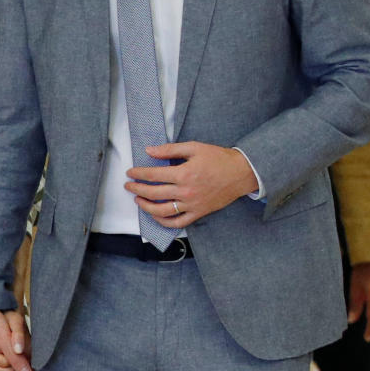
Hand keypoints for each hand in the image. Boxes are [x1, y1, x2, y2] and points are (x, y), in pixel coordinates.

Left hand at [125, 143, 258, 228]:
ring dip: (146, 207)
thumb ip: (170, 149)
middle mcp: (186, 191)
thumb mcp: (194, 147)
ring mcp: (192, 205)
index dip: (139, 174)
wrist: (241, 173)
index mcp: (184, 173)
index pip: (154, 175)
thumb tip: (150, 150)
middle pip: (154, 193)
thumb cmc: (219, 159)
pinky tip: (155, 215)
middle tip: (129, 186)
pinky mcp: (198, 213)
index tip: (131, 173)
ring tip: (138, 200)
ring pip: (162, 211)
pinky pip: (178, 223)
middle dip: (137, 189)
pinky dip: (164, 222)